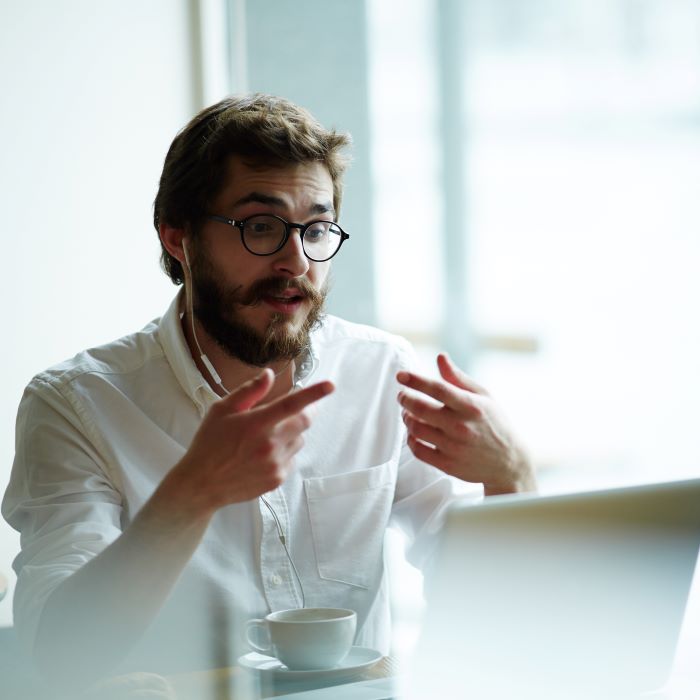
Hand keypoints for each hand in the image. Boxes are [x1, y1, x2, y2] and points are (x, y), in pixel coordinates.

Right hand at [169, 369, 333, 514]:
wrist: (202, 484)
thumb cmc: (209, 444)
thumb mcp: (222, 410)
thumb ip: (249, 391)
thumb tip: (268, 374)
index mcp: (257, 424)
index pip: (292, 404)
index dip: (313, 394)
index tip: (330, 386)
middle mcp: (270, 444)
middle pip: (305, 422)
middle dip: (308, 410)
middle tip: (300, 406)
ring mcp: (276, 464)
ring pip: (299, 440)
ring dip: (292, 432)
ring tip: (267, 435)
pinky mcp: (278, 478)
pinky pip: (291, 458)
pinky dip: (284, 452)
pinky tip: (263, 454)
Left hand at [397, 354, 534, 495]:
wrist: (510, 463)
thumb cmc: (495, 424)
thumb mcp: (483, 396)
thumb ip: (458, 377)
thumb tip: (440, 357)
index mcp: (471, 406)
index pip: (437, 389)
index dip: (415, 380)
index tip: (400, 375)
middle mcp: (461, 426)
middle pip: (420, 408)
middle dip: (405, 399)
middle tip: (402, 396)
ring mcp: (454, 447)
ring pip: (416, 429)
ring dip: (406, 418)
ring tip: (408, 413)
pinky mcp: (448, 465)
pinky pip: (418, 450)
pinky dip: (411, 439)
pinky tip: (414, 432)